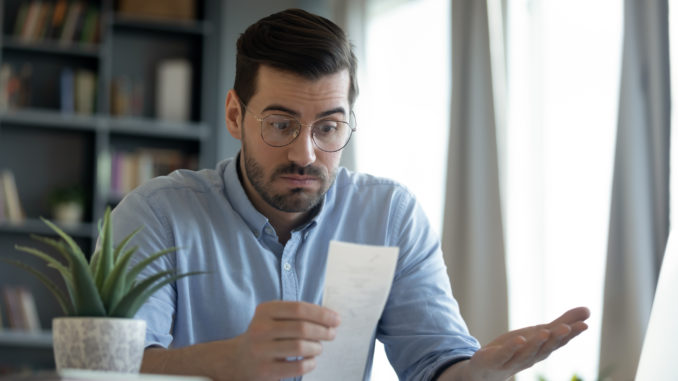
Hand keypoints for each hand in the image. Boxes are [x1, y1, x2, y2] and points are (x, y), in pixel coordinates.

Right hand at [231, 300, 340, 380]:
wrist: (238, 360)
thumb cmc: (267, 335)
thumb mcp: (275, 317)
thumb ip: (299, 315)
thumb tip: (332, 318)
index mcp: (265, 310)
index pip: (299, 308)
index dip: (322, 314)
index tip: (337, 319)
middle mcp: (260, 328)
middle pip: (302, 328)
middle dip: (323, 331)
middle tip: (332, 334)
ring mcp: (261, 350)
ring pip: (300, 347)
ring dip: (317, 347)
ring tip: (318, 348)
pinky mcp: (265, 371)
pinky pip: (297, 367)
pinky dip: (310, 363)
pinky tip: (311, 361)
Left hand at [441, 307, 589, 380]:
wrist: (487, 369)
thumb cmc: (518, 349)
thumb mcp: (539, 333)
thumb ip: (563, 322)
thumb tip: (589, 310)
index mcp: (542, 350)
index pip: (559, 342)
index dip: (572, 334)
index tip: (585, 324)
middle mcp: (531, 357)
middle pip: (546, 348)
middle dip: (557, 338)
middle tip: (568, 327)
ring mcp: (513, 360)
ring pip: (527, 353)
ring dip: (536, 343)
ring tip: (544, 331)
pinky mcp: (494, 360)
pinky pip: (504, 354)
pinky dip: (512, 348)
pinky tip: (518, 339)